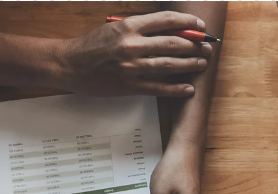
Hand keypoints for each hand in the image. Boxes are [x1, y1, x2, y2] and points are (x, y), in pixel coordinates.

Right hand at [56, 12, 211, 96]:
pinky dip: (176, 89)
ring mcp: (131, 67)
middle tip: (207, 48)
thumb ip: (141, 28)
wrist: (70, 65)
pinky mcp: (129, 86)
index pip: (167, 21)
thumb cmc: (93, 45)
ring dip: (190, 64)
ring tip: (202, 64)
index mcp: (130, 26)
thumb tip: (171, 31)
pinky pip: (158, 88)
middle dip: (195, 46)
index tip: (200, 27)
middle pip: (173, 44)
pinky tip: (188, 88)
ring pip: (169, 65)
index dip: (188, 24)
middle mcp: (132, 45)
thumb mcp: (116, 28)